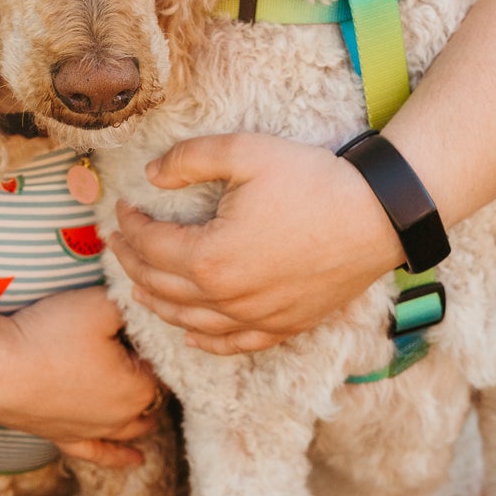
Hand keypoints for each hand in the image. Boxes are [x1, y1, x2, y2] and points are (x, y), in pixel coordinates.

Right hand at [0, 287, 161, 468]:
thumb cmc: (49, 335)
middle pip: (152, 399)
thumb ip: (130, 304)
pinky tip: (135, 460)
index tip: (143, 332)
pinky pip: (100, 453)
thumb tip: (145, 308)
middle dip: (154, 380)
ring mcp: (92, 431)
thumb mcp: (100, 304)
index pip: (162, 365)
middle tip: (146, 357)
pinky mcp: (64, 438)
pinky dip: (119, 457)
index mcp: (139, 387)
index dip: (155, 347)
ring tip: (153, 410)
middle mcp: (121, 417)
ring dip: (145, 418)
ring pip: (132, 429)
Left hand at [107, 132, 404, 352]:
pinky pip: (233, 344)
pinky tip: (190, 333)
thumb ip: (189, 159)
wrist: (377, 215)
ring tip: (138, 286)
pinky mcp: (284, 326)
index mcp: (209, 257)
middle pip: (161, 287)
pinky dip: (205, 341)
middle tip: (118, 245)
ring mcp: (256, 318)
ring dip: (157, 304)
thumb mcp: (245, 151)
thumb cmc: (313, 180)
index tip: (121, 208)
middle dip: (132, 263)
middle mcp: (227, 298)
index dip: (129, 226)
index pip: (151, 246)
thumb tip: (150, 174)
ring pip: (189, 321)